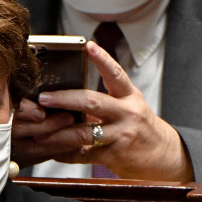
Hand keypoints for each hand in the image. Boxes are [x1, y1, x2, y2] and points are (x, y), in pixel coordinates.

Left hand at [16, 41, 193, 180]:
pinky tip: (51, 151)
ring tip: (38, 132)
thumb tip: (65, 95)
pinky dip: (64, 154)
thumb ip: (102, 100)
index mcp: (128, 97)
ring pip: (83, 132)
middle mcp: (126, 113)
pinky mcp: (113, 155)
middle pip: (92, 101)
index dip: (102, 59)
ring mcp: (120, 135)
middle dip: (64, 99)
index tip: (88, 46)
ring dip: (58, 133)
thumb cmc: (137, 127)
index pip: (116, 74)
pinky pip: (83, 154)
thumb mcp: (127, 107)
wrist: (163, 156)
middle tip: (43, 98)